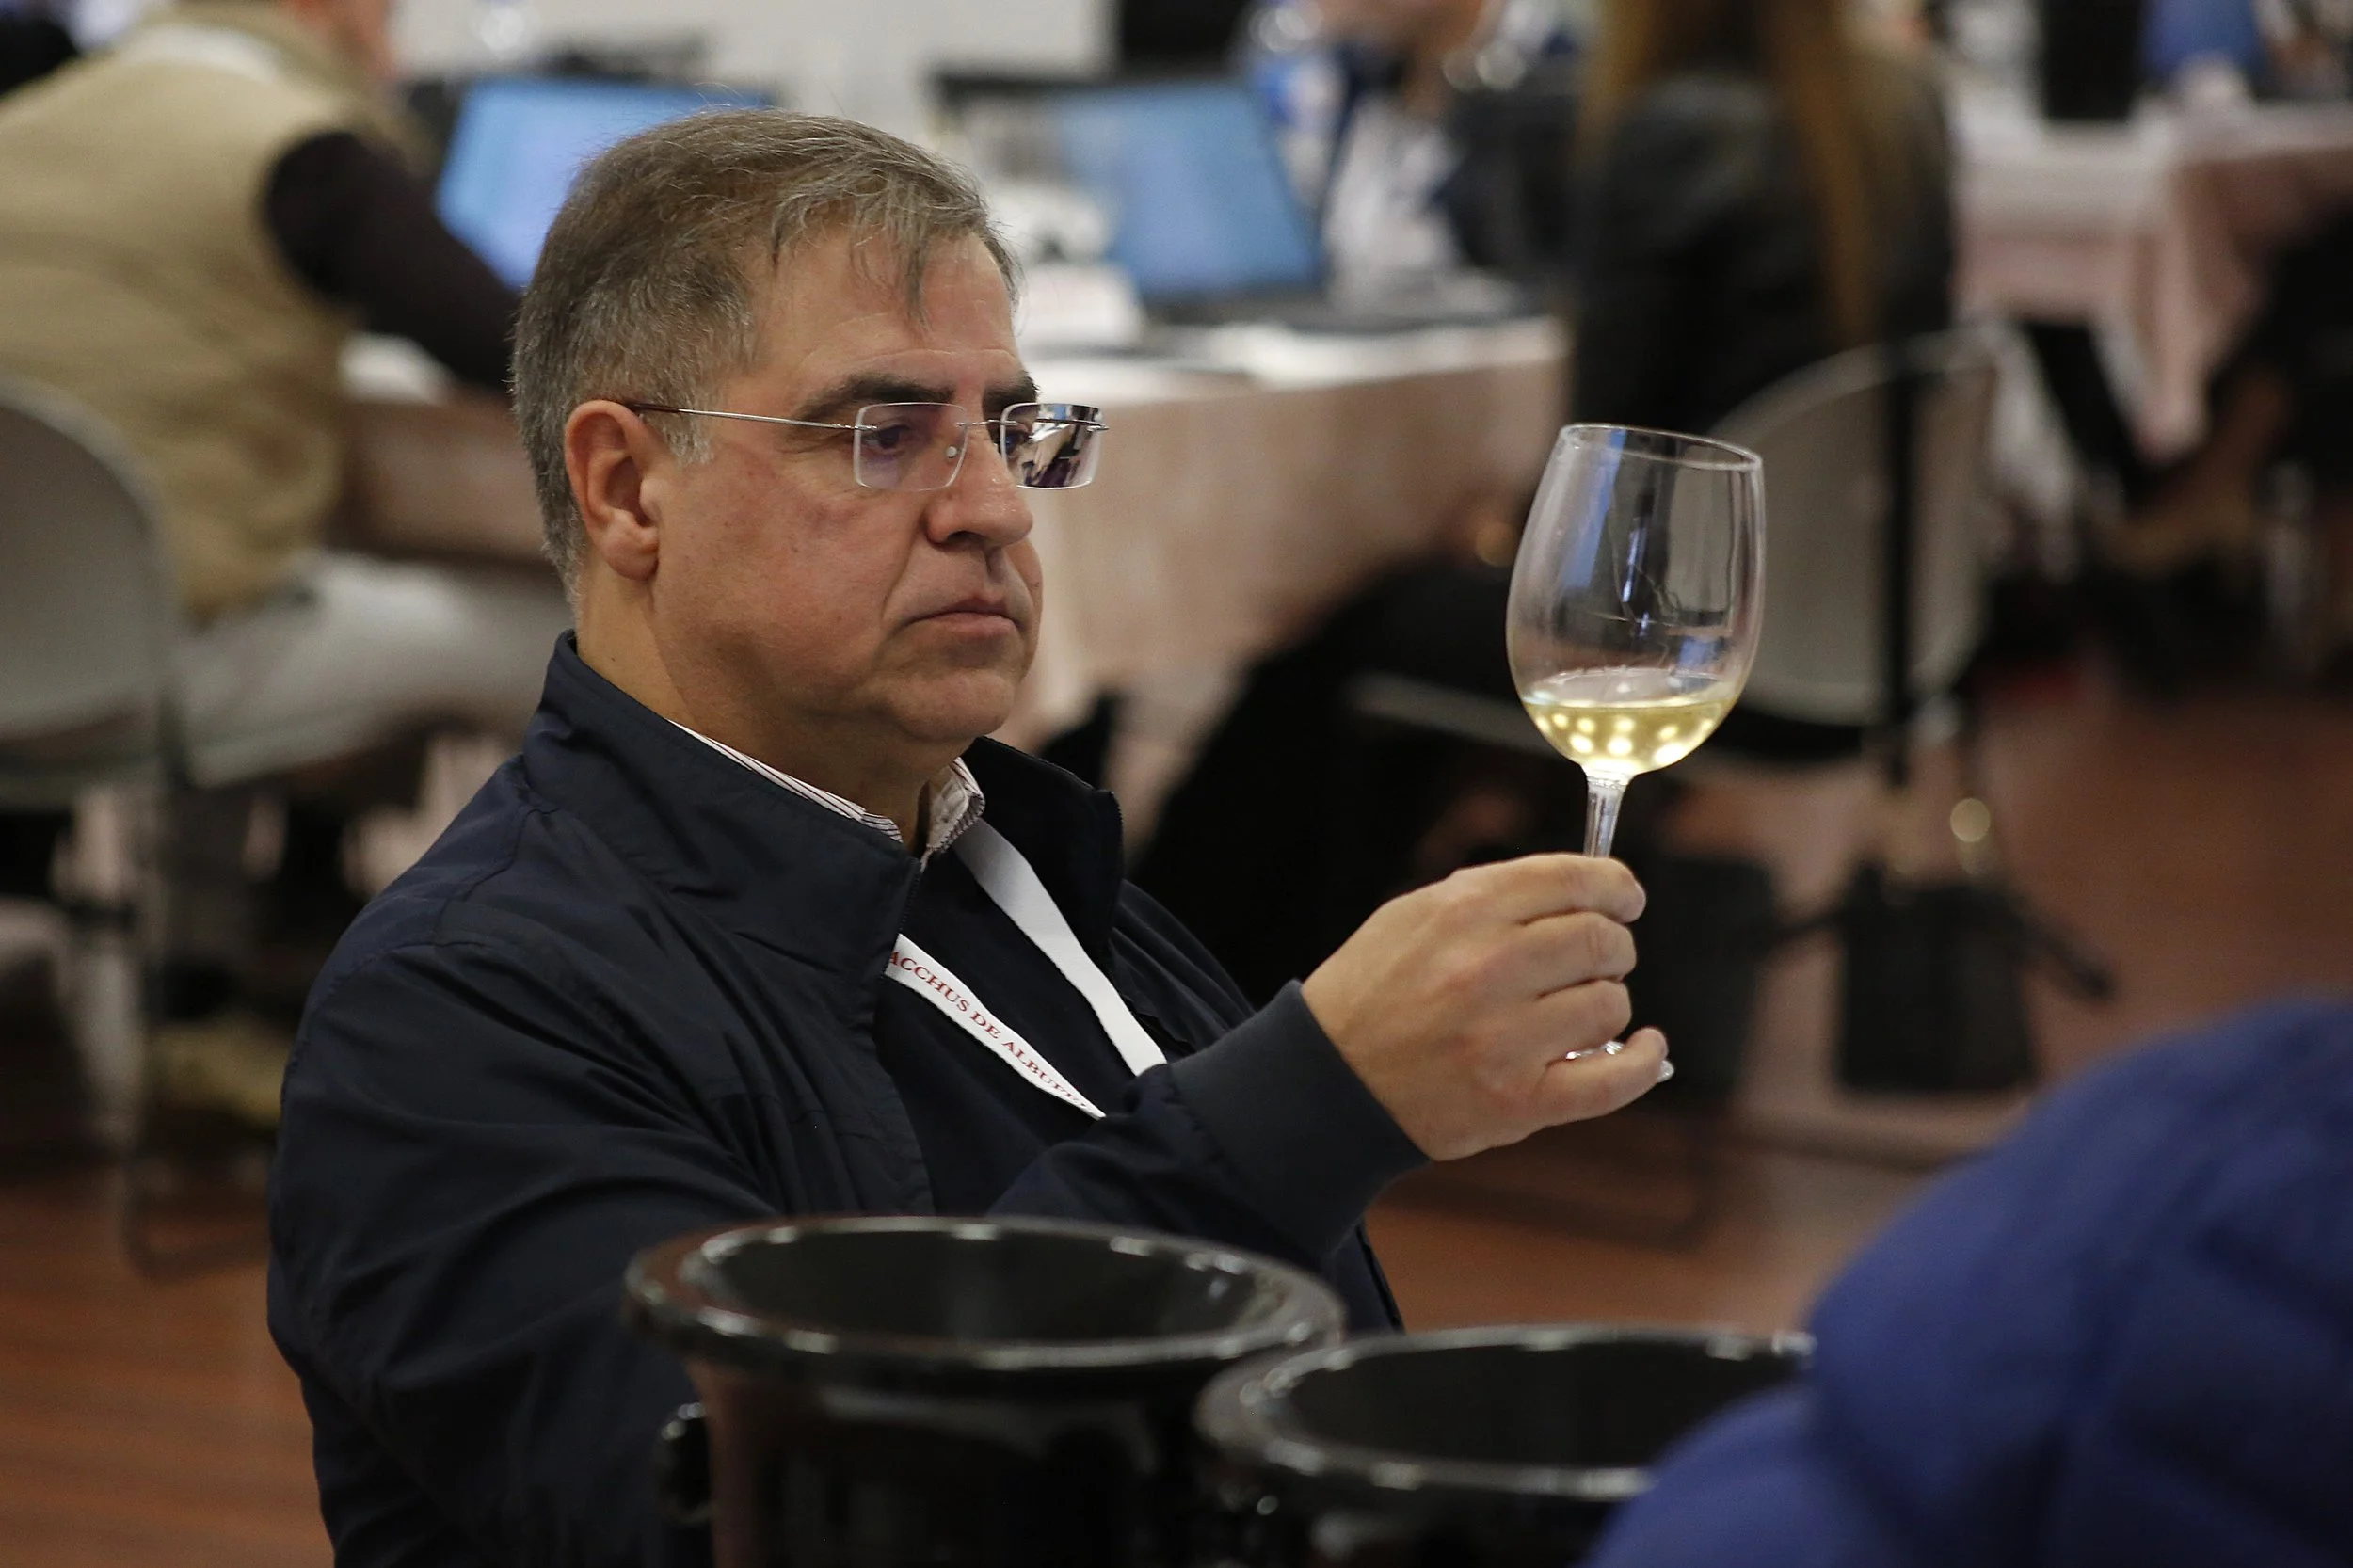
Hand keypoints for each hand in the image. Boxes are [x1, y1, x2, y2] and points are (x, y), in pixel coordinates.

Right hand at [1301, 855, 1667, 1160]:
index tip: (1625, 898)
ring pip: (1610, 1004)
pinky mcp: (1518, 1101)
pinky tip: (1646, 1047)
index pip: (1573, 880)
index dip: (1615, 887)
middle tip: (1598, 959)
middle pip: (1600, 940)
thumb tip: (1581, 891)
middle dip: (1612, 945)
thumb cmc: (1373, 993)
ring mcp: (1504, 1039)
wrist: (1327, 1081)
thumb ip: (1492, 897)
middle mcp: (1487, 968)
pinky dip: (1644, 1061)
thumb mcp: (1412, 916)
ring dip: (1605, 1004)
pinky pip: (1615, 1078)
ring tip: (1574, 1012)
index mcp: (1462, 911)